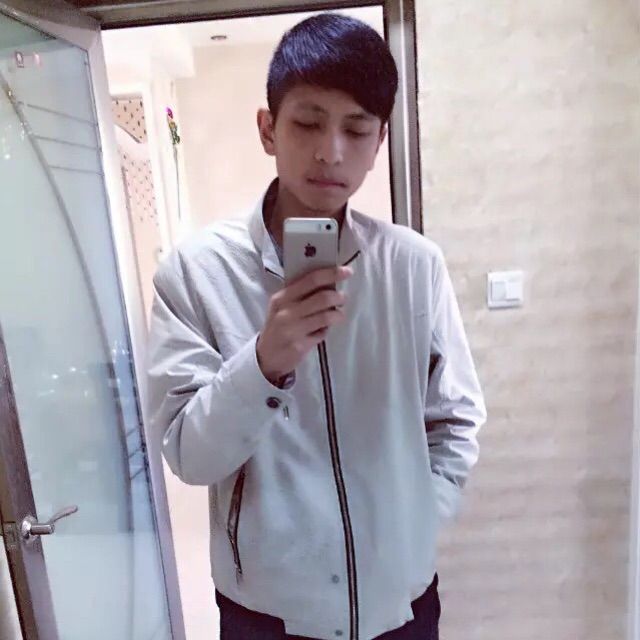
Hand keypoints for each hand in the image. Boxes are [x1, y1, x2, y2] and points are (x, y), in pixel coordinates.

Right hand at [256, 266, 352, 383]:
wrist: (265, 356)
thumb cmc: (278, 326)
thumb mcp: (282, 306)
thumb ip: (301, 293)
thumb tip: (329, 281)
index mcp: (282, 297)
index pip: (311, 279)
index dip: (331, 273)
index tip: (347, 271)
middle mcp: (286, 311)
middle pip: (322, 297)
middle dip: (338, 297)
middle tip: (342, 298)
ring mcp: (293, 329)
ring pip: (326, 316)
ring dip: (338, 314)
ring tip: (338, 315)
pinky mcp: (300, 345)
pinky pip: (322, 333)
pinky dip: (327, 330)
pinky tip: (322, 330)